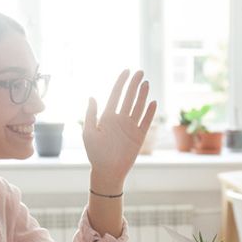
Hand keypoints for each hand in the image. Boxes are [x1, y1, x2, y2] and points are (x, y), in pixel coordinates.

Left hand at [83, 69, 156, 186]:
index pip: (116, 95)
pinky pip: (146, 122)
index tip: (126, 71)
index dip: (121, 82)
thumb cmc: (95, 153)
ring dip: (142, 95)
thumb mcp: (88, 133)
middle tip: (140, 72)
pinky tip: (152, 102)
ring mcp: (130, 127)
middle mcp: (120, 119)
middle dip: (134, 84)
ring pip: (138, 107)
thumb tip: (92, 97)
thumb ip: (91, 114)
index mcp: (107, 116)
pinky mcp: (139, 136)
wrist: (107, 171)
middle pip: (129, 97)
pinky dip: (149, 112)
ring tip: (146, 83)